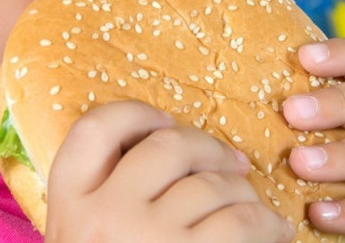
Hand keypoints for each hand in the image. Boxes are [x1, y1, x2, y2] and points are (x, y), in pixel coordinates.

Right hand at [45, 101, 293, 242]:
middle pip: (170, 144)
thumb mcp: (97, 238)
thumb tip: (180, 144)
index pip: (95, 128)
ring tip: (254, 215)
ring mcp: (150, 238)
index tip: (165, 123)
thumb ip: (117, 194)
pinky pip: (244, 220)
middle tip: (232, 166)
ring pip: (215, 184)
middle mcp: (105, 216)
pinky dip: (268, 223)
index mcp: (71, 206)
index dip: (137, 115)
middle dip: (211, 149)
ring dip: (245, 194)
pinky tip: (273, 233)